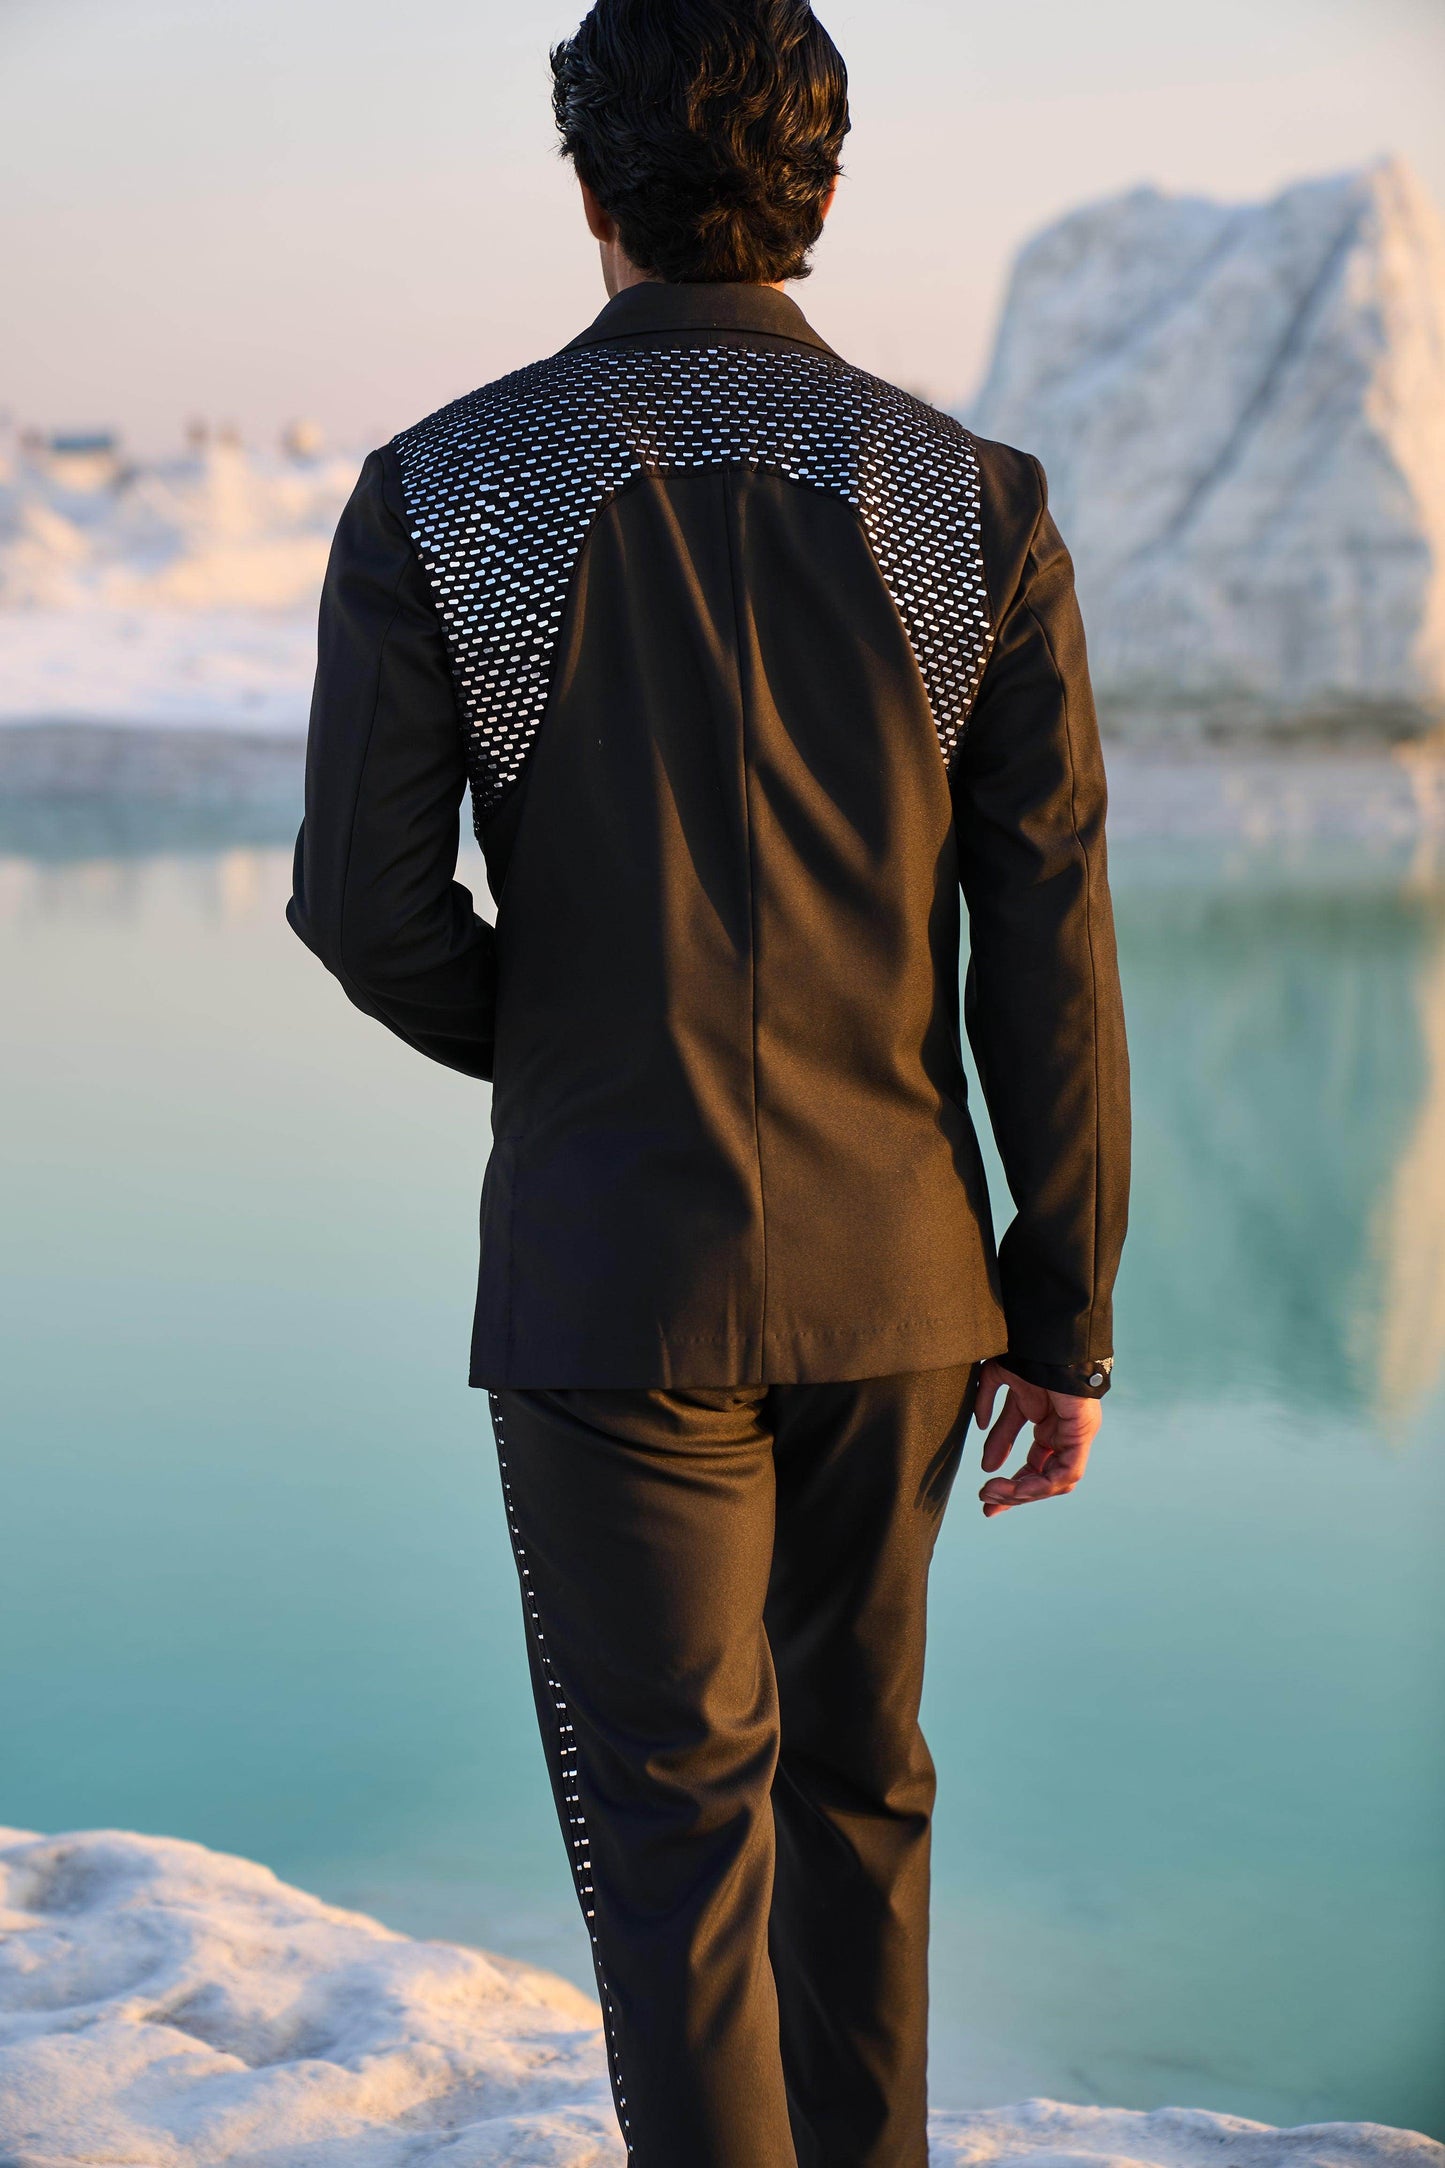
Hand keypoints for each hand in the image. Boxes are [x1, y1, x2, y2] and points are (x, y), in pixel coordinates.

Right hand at [974, 1360, 1101, 1518]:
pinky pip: (1067, 1472)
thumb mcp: (1005, 1393)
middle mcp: (1064, 1434)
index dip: (1011, 1484)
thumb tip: (984, 1448)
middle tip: (987, 1503)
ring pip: (1055, 1481)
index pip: (1033, 1466)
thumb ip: (996, 1422)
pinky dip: (1041, 1483)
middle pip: (1043, 1478)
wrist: (1044, 1336)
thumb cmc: (1027, 1354)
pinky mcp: (1082, 1433)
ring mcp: (1075, 1435)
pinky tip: (1016, 1487)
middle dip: (1014, 1495)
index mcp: (1048, 1425)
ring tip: (993, 1492)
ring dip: (1022, 1492)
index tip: (985, 1494)